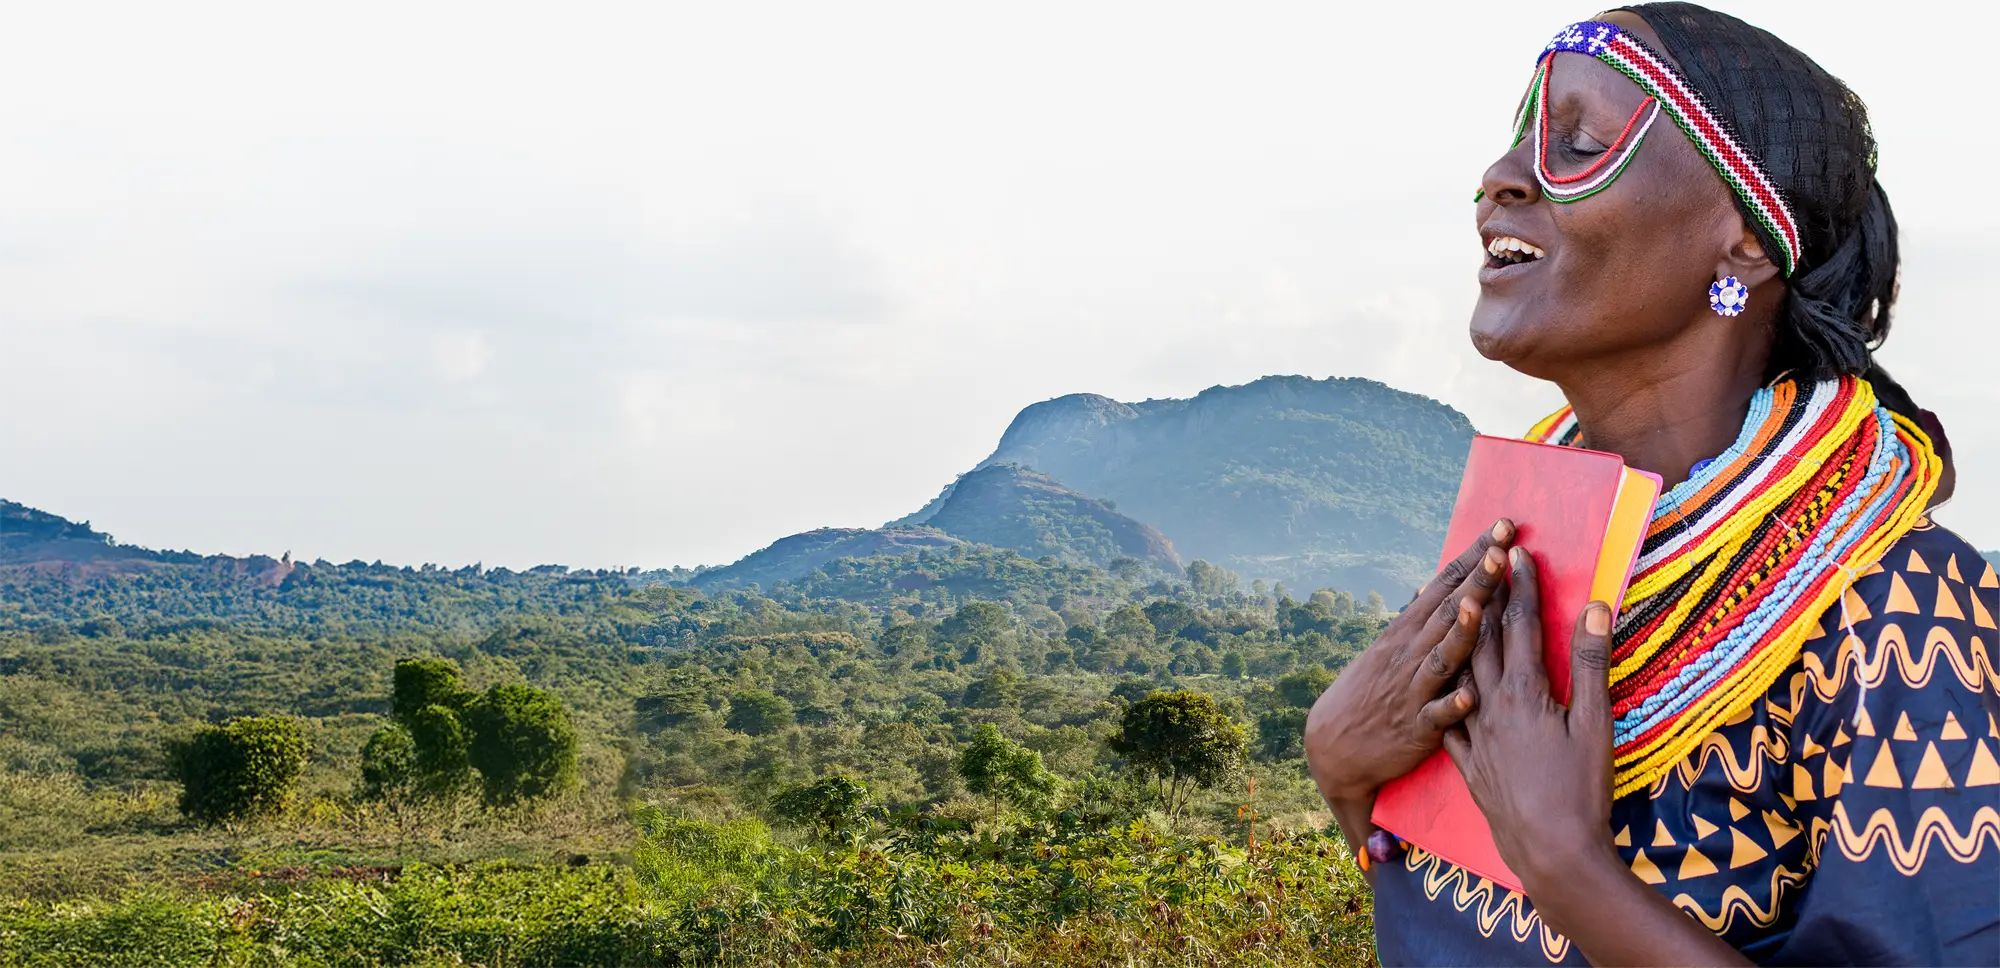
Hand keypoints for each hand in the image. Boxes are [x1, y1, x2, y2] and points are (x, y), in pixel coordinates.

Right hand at [1304, 520, 1513, 807]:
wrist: (1336, 745)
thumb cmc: (1370, 692)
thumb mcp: (1388, 649)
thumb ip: (1416, 621)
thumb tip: (1428, 586)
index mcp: (1409, 631)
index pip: (1446, 584)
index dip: (1474, 554)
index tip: (1503, 526)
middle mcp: (1411, 653)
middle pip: (1450, 611)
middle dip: (1478, 579)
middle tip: (1502, 547)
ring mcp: (1414, 689)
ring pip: (1443, 655)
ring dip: (1463, 631)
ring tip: (1482, 604)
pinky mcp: (1417, 728)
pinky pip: (1436, 716)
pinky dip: (1451, 704)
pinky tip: (1468, 696)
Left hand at [1444, 549, 1752, 965]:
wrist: (1551, 851)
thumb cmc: (1582, 790)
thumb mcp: (1596, 724)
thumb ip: (1592, 664)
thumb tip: (1594, 608)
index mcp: (1524, 693)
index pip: (1521, 627)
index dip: (1520, 588)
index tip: (1518, 553)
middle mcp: (1491, 707)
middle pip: (1485, 642)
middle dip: (1486, 598)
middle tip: (1484, 562)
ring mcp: (1476, 735)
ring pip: (1460, 674)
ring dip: (1461, 638)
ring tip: (1455, 610)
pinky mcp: (1469, 764)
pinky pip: (1448, 718)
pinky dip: (1445, 694)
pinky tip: (1441, 686)